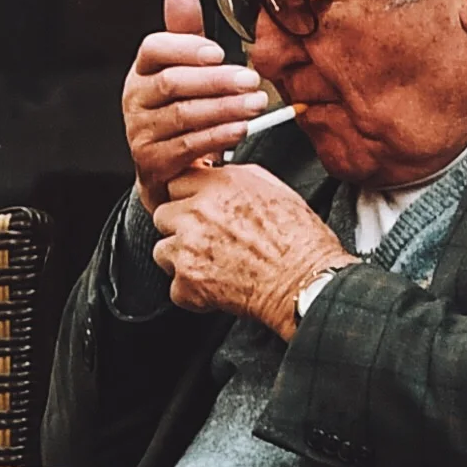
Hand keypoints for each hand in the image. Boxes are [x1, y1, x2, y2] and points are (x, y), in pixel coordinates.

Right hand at [122, 0, 269, 214]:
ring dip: (224, 109)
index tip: (218, 52)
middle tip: (251, 79)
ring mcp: (141, 132)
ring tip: (255, 104)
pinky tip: (241, 128)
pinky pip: (188, 145)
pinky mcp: (153, 160)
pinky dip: (218, 136)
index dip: (185, 48)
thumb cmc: (178, 109)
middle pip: (172, 83)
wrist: (166, 166)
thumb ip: (184, 30)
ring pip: (183, 115)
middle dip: (216, 81)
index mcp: (141, 71)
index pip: (154, 49)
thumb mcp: (183, 67)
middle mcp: (135, 100)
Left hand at [153, 162, 352, 335]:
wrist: (303, 281)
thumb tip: (221, 176)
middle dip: (179, 227)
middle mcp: (197, 212)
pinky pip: (175, 286)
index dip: (188, 198)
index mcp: (218, 185)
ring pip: (162, 250)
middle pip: (163, 215)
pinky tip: (217, 285)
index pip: (177, 182)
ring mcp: (187, 247)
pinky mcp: (186, 281)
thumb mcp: (274, 189)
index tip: (195, 208)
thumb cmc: (298, 241)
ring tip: (213, 264)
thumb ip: (237, 178)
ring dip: (181, 259)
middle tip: (204, 240)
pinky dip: (192, 290)